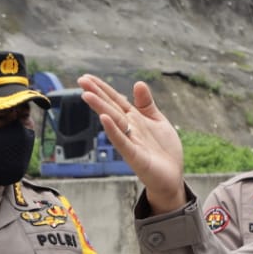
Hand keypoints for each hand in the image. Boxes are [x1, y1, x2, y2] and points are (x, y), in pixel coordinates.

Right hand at [77, 75, 185, 213]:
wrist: (172, 176)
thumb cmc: (163, 150)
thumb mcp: (157, 120)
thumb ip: (146, 104)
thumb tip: (138, 83)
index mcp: (134, 119)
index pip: (116, 100)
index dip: (102, 88)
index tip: (87, 77)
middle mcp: (129, 128)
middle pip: (111, 107)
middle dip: (96, 94)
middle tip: (80, 81)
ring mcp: (130, 142)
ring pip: (113, 122)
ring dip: (100, 108)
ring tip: (86, 95)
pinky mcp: (135, 156)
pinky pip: (122, 142)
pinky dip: (113, 130)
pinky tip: (104, 119)